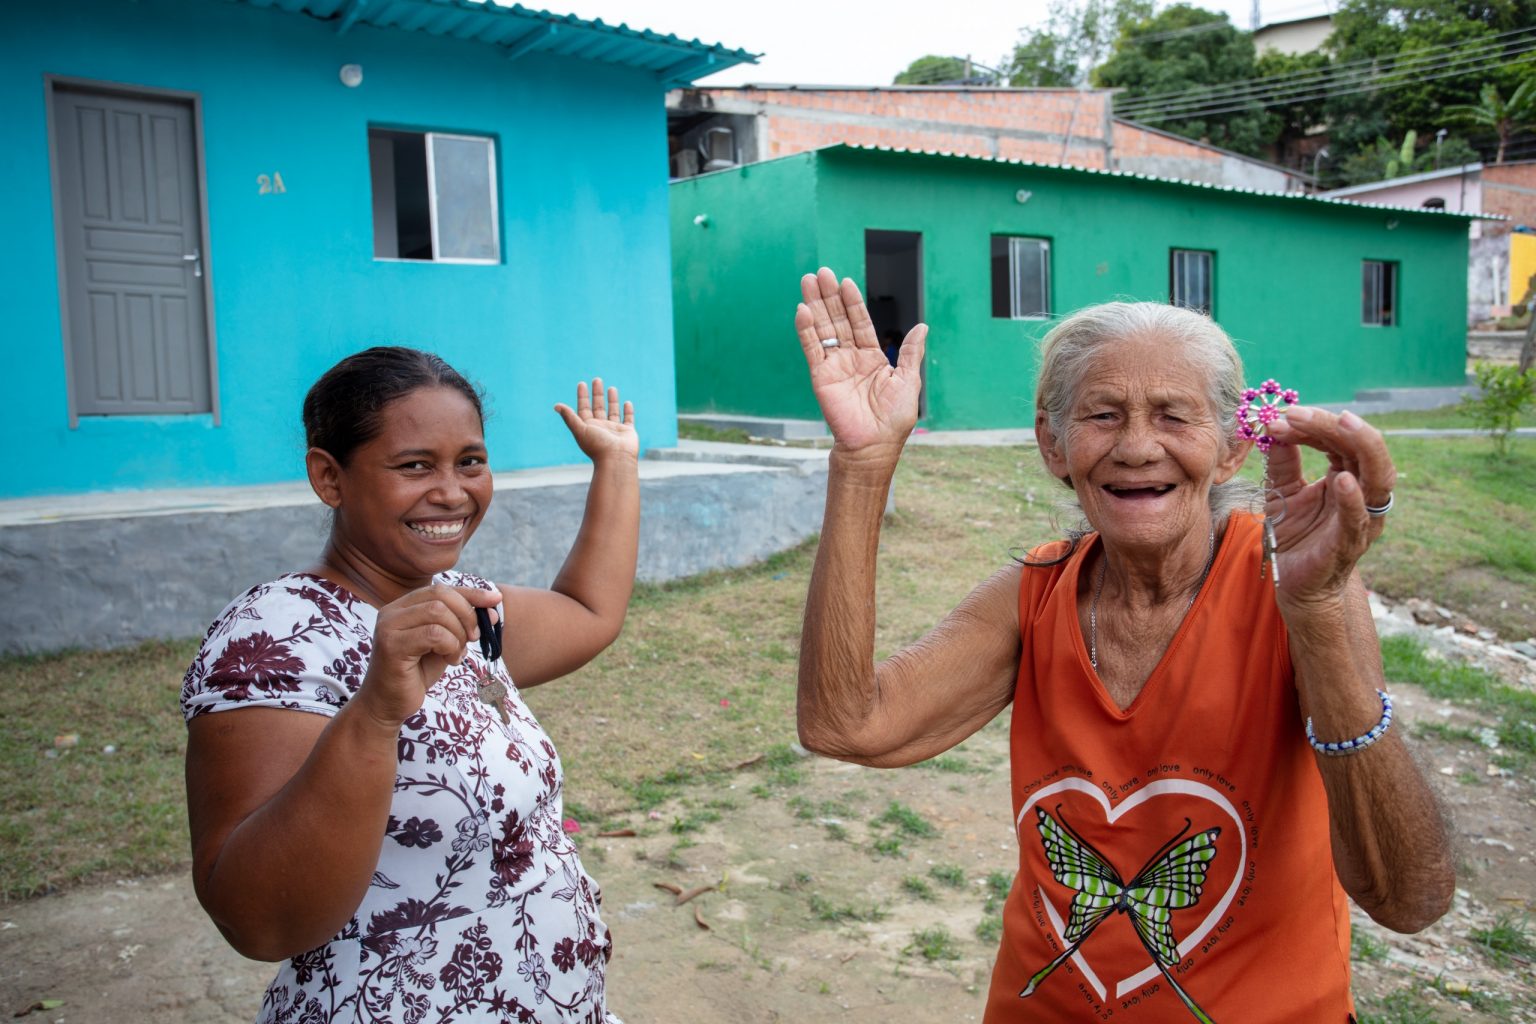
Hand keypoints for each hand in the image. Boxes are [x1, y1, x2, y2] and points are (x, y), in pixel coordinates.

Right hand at [357, 584, 502, 726]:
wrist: (388, 705)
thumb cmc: (417, 673)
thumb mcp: (444, 642)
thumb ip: (461, 623)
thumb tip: (493, 606)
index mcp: (404, 606)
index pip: (442, 589)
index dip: (472, 593)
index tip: (496, 600)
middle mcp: (392, 611)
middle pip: (441, 595)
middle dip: (467, 614)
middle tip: (474, 637)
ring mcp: (389, 626)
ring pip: (438, 612)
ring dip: (459, 634)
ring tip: (457, 654)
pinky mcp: (391, 645)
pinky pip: (434, 634)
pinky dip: (451, 646)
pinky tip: (450, 660)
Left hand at [555, 378, 637, 460]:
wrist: (616, 459)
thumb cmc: (597, 446)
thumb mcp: (580, 430)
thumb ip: (569, 417)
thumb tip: (556, 406)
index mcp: (588, 427)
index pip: (584, 409)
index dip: (582, 397)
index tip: (582, 384)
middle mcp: (601, 427)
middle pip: (598, 407)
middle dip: (597, 394)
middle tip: (597, 380)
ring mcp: (614, 430)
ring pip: (612, 411)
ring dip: (611, 400)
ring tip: (611, 388)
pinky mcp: (627, 432)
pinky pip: (628, 419)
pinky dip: (628, 411)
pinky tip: (626, 402)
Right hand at [794, 268, 927, 451]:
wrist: (874, 445)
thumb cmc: (894, 419)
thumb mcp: (908, 380)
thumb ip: (909, 353)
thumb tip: (923, 326)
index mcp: (872, 358)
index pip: (860, 323)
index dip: (852, 302)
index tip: (845, 281)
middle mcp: (850, 358)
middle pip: (837, 320)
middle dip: (829, 296)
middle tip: (820, 272)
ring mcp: (834, 366)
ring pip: (823, 329)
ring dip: (814, 305)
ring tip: (807, 281)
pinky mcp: (820, 377)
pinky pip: (812, 349)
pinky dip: (806, 330)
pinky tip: (802, 310)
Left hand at [1262, 407, 1395, 607]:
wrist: (1296, 583)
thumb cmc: (1296, 535)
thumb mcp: (1283, 492)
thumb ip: (1282, 462)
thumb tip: (1274, 427)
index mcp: (1348, 476)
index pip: (1340, 440)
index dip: (1314, 425)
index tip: (1282, 417)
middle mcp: (1363, 493)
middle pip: (1361, 449)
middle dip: (1334, 426)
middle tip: (1301, 412)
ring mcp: (1362, 517)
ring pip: (1377, 476)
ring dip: (1359, 446)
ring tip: (1342, 423)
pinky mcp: (1351, 543)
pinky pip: (1358, 518)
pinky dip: (1353, 498)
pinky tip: (1342, 480)